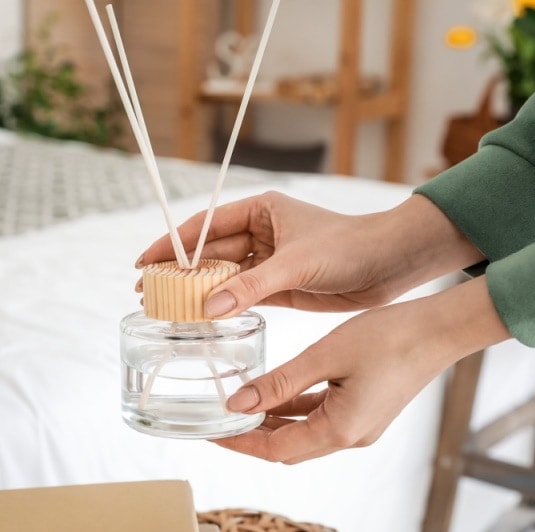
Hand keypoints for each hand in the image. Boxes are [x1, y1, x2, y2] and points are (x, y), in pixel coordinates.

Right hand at [137, 191, 483, 317]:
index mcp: (260, 211)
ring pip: (222, 277)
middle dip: (179, 272)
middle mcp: (260, 233)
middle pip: (208, 253)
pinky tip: (202, 317)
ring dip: (197, 292)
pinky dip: (222, 306)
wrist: (390, 264)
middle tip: (147, 293)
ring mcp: (269, 261)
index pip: (204, 226)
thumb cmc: (349, 247)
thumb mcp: (295, 264)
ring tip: (167, 308)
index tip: (144, 262)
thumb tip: (207, 307)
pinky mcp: (280, 286)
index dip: (171, 244)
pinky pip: (241, 295)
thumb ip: (250, 286)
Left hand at [212, 276, 510, 462]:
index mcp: (341, 430)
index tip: (212, 431)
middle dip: (252, 436)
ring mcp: (360, 427)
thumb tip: (238, 403)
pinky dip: (295, 410)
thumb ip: (280, 383)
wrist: (438, 330)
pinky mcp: (365, 412)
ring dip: (272, 422)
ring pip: (303, 434)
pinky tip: (276, 393)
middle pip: (287, 447)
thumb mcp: (325, 355)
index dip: (240, 442)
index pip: (276, 448)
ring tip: (241, 404)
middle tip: (220, 418)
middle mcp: (351, 437)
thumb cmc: (388, 338)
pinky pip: (320, 419)